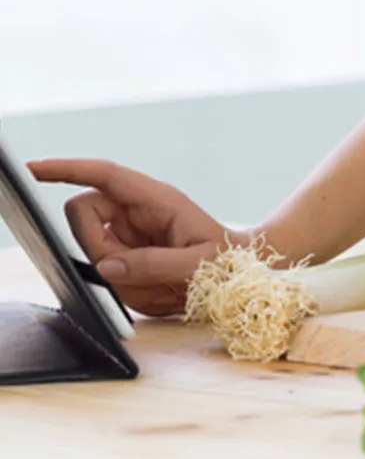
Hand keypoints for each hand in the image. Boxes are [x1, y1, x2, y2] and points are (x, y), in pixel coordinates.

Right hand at [26, 157, 253, 318]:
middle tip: (138, 271)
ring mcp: (129, 231)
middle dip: (99, 249)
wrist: (237, 275)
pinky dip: (126, 289)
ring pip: (92, 251)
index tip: (34, 168)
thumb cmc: (226, 262)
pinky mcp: (126, 252)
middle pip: (84, 219)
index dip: (67, 169)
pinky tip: (158, 290)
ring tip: (161, 284)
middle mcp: (137, 209)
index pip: (103, 175)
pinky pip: (106, 272)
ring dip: (119, 276)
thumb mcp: (199, 265)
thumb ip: (155, 264)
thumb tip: (109, 266)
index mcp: (156, 198)